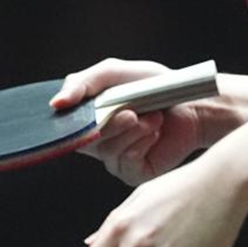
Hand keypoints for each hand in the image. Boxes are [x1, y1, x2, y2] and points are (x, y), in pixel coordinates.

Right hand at [51, 58, 204, 186]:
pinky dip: (142, 142)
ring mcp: (115, 159)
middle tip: (131, 112)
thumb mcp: (113, 73)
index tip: (78, 113)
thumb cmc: (153, 86)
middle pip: (85, 140)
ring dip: (132, 130)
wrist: (191, 104)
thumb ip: (82, 83)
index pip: (63, 127)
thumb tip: (56, 103)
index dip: (67, 123)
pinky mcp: (133, 173)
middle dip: (109, 123)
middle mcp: (98, 142)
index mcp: (88, 118)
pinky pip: (127, 162)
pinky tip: (155, 133)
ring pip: (108, 151)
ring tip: (152, 117)